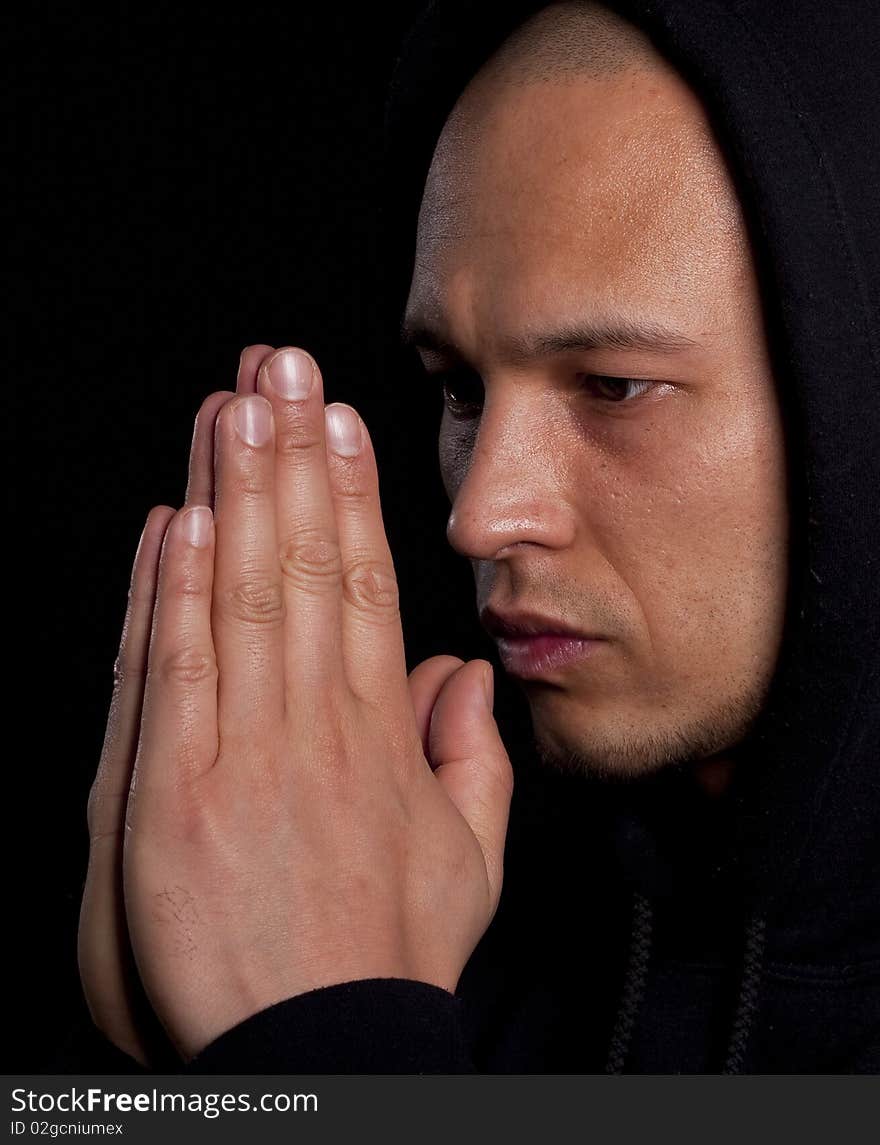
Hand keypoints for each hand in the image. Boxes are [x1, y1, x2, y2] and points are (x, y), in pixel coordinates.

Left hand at [88, 344, 513, 1063]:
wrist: (327, 1046)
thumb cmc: (393, 954)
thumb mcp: (469, 859)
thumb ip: (473, 758)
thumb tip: (467, 674)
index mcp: (378, 732)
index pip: (364, 584)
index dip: (349, 494)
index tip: (339, 420)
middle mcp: (315, 724)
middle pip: (303, 565)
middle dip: (288, 456)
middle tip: (279, 364)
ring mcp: (244, 753)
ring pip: (242, 598)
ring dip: (236, 493)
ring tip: (231, 404)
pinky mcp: (176, 794)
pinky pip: (179, 673)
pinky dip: (177, 592)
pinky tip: (180, 519)